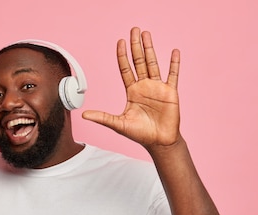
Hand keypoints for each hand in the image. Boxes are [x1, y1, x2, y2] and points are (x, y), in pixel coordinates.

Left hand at [82, 27, 180, 148]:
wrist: (158, 141)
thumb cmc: (139, 133)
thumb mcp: (118, 124)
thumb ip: (102, 117)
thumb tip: (83, 114)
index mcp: (132, 91)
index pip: (125, 69)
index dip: (122, 56)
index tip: (120, 42)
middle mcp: (144, 86)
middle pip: (139, 61)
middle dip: (135, 46)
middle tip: (134, 30)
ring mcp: (157, 88)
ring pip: (153, 64)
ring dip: (150, 49)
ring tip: (147, 34)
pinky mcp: (170, 92)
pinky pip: (172, 75)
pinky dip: (174, 63)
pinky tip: (173, 51)